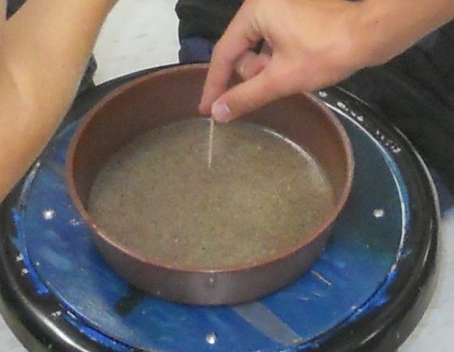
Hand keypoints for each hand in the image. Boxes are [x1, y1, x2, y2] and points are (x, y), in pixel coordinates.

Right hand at [199, 0, 453, 121]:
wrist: (372, 33)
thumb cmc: (325, 53)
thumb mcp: (281, 79)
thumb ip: (246, 96)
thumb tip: (217, 113)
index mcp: (255, 11)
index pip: (224, 54)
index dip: (214, 85)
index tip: (206, 109)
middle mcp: (263, 4)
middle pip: (241, 50)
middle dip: (252, 74)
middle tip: (270, 86)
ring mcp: (280, 7)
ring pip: (258, 49)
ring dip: (267, 70)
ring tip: (288, 77)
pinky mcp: (294, 14)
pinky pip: (272, 43)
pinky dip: (276, 61)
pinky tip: (292, 70)